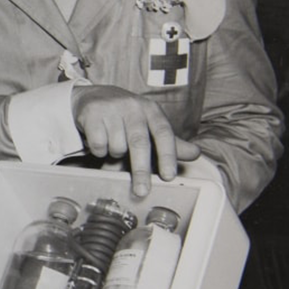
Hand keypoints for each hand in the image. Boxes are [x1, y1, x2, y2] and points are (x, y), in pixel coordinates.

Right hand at [71, 84, 201, 197]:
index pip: (163, 133)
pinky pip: (98, 145)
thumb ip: (170, 142)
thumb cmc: (126, 117)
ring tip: (113, 145)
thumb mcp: (149, 126)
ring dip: (115, 154)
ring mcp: (112, 108)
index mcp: (151, 110)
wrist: (93, 97)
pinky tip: (99, 141)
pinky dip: (99, 150)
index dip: (167, 156)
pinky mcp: (92, 113)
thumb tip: (196, 154)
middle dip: (141, 170)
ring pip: (116, 146)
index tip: (168, 176)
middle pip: (139, 143)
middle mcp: (133, 106)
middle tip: (142, 191)